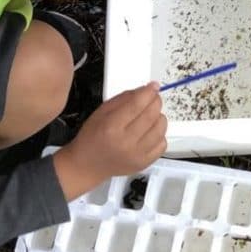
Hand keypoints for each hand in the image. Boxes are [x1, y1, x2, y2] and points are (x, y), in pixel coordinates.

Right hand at [52, 83, 166, 199]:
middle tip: (153, 98)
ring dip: (159, 117)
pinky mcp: (144, 164)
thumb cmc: (92, 137)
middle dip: (156, 101)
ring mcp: (136, 155)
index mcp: (111, 127)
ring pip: (160, 129)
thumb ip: (123, 99)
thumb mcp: (101, 112)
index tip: (154, 86)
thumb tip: (144, 90)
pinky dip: (160, 134)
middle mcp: (125, 142)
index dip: (148, 92)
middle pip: (151, 115)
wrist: (88, 165)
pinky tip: (151, 131)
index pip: (137, 105)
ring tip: (151, 115)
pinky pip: (163, 144)